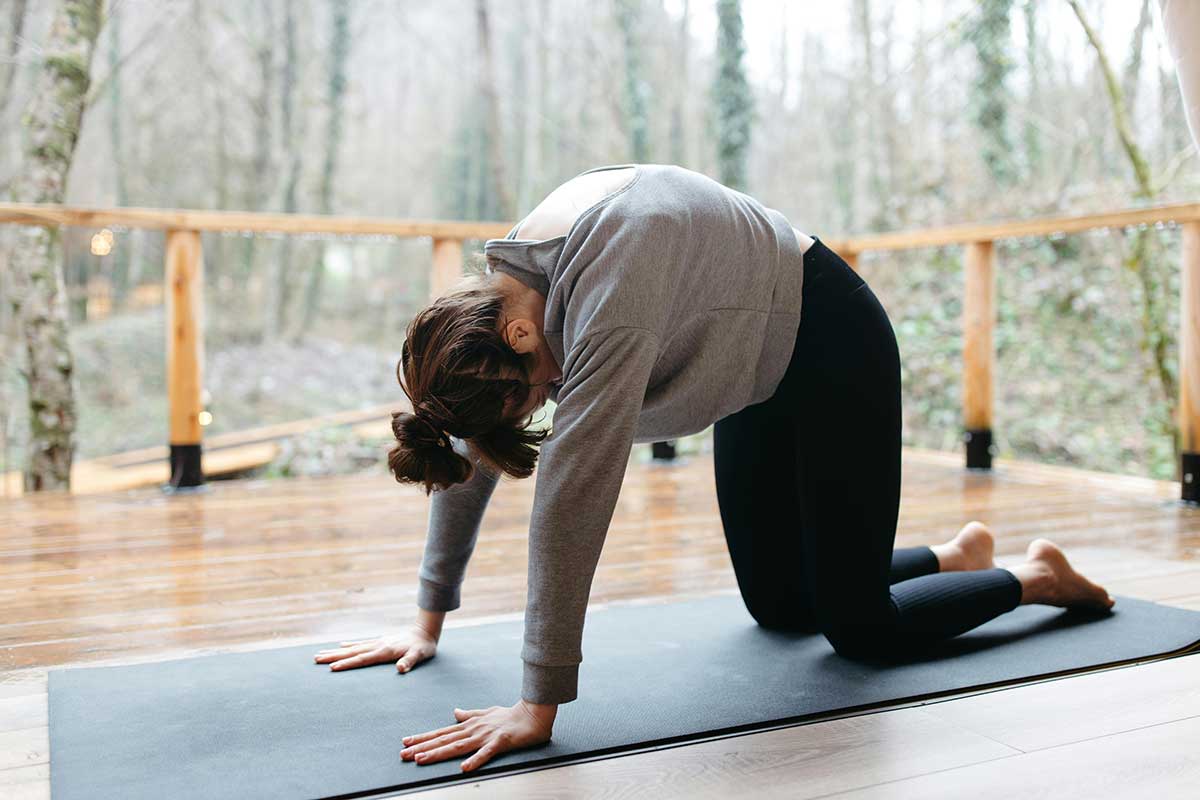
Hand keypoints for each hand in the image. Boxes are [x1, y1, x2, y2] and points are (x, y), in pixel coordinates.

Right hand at [313, 624, 437, 672]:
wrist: (425, 631)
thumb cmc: (423, 647)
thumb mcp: (420, 655)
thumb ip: (410, 662)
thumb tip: (400, 668)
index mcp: (384, 651)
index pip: (362, 659)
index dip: (347, 664)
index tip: (332, 668)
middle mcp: (377, 645)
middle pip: (351, 652)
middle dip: (333, 657)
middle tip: (316, 659)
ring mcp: (377, 642)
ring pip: (353, 648)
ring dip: (337, 651)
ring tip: (321, 653)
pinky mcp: (379, 641)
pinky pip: (360, 644)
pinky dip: (349, 645)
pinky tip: (341, 645)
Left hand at [400, 700, 556, 771]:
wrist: (533, 714)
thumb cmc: (510, 715)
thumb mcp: (486, 713)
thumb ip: (469, 714)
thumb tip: (455, 712)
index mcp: (470, 724)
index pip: (442, 732)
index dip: (423, 738)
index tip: (406, 742)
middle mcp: (473, 730)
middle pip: (444, 740)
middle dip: (423, 748)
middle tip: (404, 755)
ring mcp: (486, 736)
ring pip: (458, 746)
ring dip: (439, 753)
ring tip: (421, 760)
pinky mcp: (500, 742)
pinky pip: (486, 753)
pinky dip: (475, 760)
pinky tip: (464, 768)